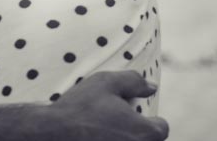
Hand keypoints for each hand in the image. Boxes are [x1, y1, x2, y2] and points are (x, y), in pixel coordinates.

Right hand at [49, 71, 167, 139]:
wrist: (55, 133)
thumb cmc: (82, 107)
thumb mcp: (106, 82)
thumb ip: (133, 82)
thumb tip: (152, 87)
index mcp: (145, 132)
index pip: (161, 127)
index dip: (149, 117)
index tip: (132, 112)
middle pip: (148, 140)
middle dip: (137, 130)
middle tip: (115, 120)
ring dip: (124, 137)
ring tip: (105, 130)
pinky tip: (97, 137)